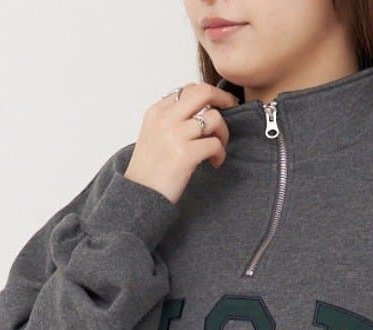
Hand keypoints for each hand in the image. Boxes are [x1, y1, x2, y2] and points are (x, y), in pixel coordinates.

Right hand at [125, 83, 237, 202]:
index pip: (187, 90)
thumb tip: (200, 113)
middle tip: (232, 107)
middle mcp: (165, 119)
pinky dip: (220, 153)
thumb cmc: (149, 171)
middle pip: (203, 92)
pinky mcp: (186, 154)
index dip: (207, 96)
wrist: (140, 196)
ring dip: (223, 133)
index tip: (216, 104)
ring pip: (214, 118)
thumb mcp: (152, 135)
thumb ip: (171, 120)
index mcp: (156, 112)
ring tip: (218, 148)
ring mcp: (175, 135)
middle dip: (223, 97)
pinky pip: (215, 144)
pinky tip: (214, 162)